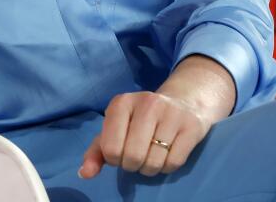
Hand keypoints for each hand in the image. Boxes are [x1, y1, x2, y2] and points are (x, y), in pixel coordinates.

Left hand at [79, 91, 216, 178]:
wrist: (184, 102)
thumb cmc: (141, 119)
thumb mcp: (116, 128)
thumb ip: (96, 151)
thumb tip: (84, 173)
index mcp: (121, 103)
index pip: (110, 149)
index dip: (115, 158)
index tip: (122, 150)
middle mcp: (146, 103)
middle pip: (133, 157)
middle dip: (133, 165)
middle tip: (138, 155)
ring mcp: (171, 113)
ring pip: (154, 163)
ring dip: (150, 168)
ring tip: (153, 154)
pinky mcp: (191, 126)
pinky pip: (174, 163)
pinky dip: (167, 167)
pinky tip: (168, 153)